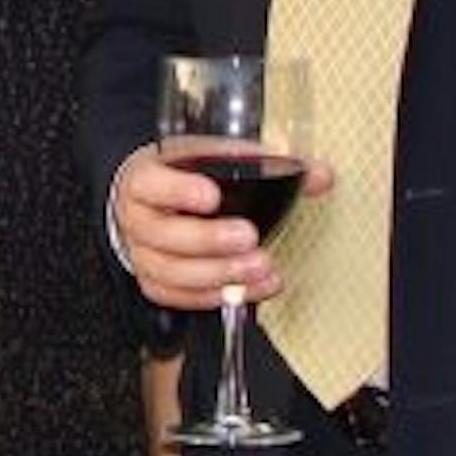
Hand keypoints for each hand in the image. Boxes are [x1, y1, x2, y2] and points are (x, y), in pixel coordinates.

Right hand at [115, 144, 331, 310]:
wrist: (150, 201)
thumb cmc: (182, 176)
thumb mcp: (211, 157)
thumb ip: (263, 163)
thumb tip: (319, 175)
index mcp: (144, 178)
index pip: (149, 184)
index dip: (178, 190)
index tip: (211, 194)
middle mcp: (136, 219)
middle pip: (162, 235)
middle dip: (208, 239)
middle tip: (248, 236)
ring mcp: (143, 255)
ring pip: (171, 272)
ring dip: (219, 273)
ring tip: (260, 266)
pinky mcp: (155, 283)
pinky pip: (181, 298)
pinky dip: (218, 295)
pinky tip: (253, 287)